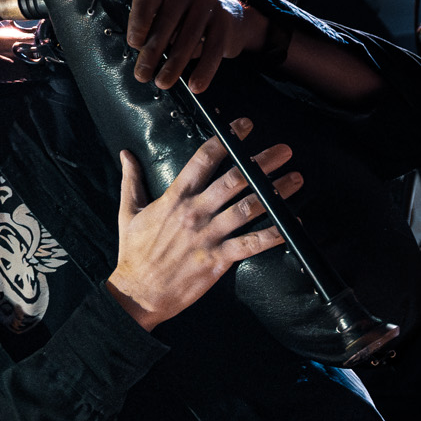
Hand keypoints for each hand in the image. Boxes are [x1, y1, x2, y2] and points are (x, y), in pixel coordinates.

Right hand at [105, 119, 301, 330]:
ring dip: (275, 192)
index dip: (227, 139)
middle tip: (283, 150)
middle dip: (262, 162)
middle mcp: (195, 212)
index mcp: (175, 198)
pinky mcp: (218, 259)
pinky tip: (290, 224)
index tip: (244, 127)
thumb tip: (126, 155)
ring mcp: (209, 236)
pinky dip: (273, 234)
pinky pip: (251, 243)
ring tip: (295, 179)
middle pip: (235, 179)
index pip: (204, 159)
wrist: (138, 293)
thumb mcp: (128, 213)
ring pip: (248, 207)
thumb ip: (131, 181)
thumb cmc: (133, 254)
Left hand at [125, 0, 269, 93]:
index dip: (138, 20)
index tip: (134, 43)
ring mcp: (208, 3)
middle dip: (152, 51)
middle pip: (166, 21)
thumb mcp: (169, 19)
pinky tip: (195, 85)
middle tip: (143, 74)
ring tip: (163, 82)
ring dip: (173, 65)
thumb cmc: (190, 21)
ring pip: (188, 37)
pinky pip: (212, 49)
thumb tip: (141, 57)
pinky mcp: (225, 22)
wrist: (231, 19)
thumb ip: (152, 30)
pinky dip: (203, 70)